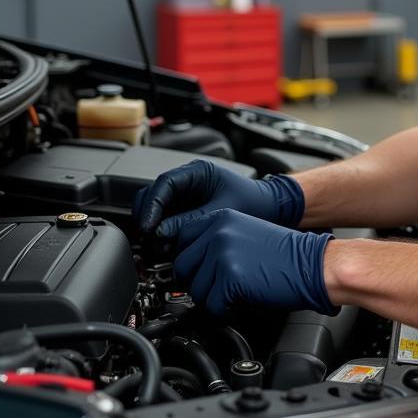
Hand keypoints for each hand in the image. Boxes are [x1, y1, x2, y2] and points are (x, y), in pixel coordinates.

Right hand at [134, 159, 304, 235]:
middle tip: (149, 238)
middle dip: (148, 216)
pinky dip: (162, 232)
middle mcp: (187, 181)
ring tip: (159, 245)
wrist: (270, 208)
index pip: (165, 183)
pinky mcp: (185, 210)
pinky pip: (165, 219)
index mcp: (198, 172)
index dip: (153, 205)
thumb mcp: (222, 211)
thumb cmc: (253, 203)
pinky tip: (167, 245)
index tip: (148, 226)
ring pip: (156, 208)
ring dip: (153, 226)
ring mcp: (185, 196)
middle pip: (153, 194)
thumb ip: (191, 220)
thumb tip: (161, 232)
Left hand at [169, 209, 336, 315]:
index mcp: (221, 217)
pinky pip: (210, 306)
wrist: (313, 264)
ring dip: (211, 299)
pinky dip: (222, 312)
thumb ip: (217, 242)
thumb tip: (190, 266)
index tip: (194, 272)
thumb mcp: (246, 234)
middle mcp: (218, 232)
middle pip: (183, 267)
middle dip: (198, 282)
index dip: (189, 261)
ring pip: (195, 290)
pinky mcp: (230, 278)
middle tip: (218, 288)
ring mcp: (223, 254)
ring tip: (235, 294)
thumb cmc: (285, 255)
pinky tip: (239, 303)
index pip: (182, 239)